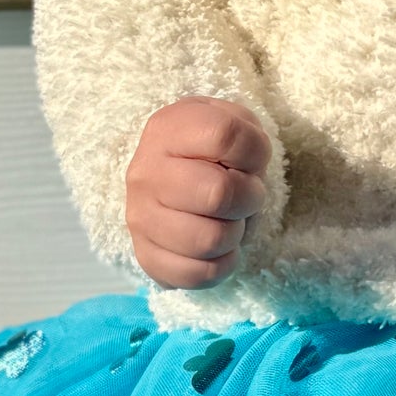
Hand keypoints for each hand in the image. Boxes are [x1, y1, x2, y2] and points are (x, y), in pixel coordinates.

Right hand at [124, 96, 271, 288]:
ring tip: (230, 219)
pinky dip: (222, 264)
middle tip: (246, 195)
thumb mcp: (232, 120)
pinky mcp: (146, 256)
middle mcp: (146, 172)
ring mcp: (141, 218)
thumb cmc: (212, 146)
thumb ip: (247, 136)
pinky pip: (198, 275)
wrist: (173, 171)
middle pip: (219, 194)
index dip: (254, 150)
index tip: (252, 159)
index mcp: (167, 129)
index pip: (224, 135)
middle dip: (250, 196)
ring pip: (210, 240)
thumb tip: (248, 175)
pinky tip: (220, 246)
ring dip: (236, 232)